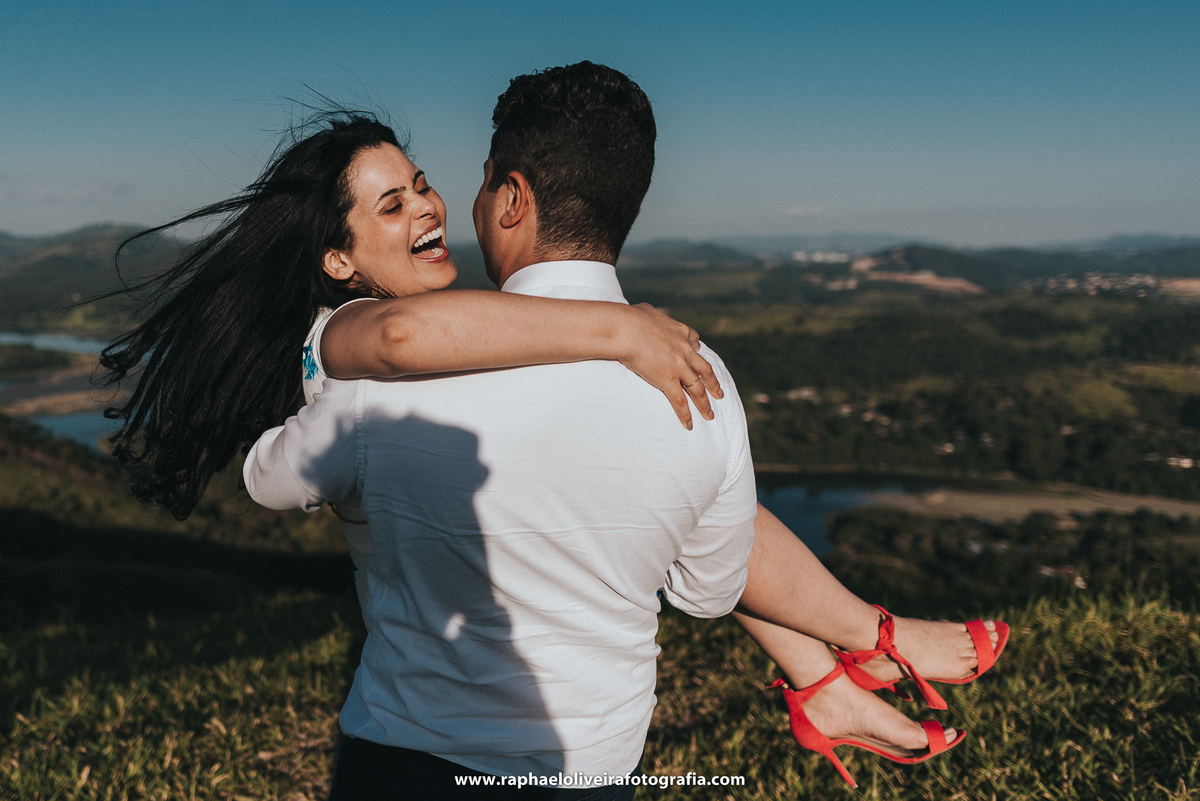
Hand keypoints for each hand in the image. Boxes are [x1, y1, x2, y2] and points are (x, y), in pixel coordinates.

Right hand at [619, 303, 722, 429]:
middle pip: (704, 370)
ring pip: (697, 389)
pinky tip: (689, 425)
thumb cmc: (630, 317)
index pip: (694, 342)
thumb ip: (652, 315)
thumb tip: (644, 314)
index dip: (697, 350)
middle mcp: (685, 351)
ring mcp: (678, 367)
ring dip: (705, 404)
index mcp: (680, 332)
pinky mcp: (668, 380)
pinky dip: (685, 415)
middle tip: (720, 394)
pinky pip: (680, 402)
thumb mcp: (647, 310)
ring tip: (710, 415)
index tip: (699, 353)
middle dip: (713, 383)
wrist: (625, 328)